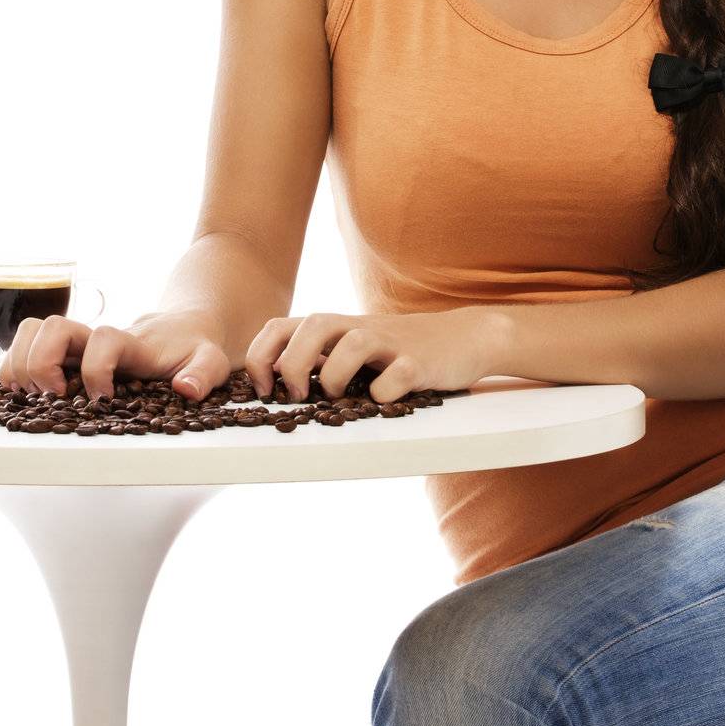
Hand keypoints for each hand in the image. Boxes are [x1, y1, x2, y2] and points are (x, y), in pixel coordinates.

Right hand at [0, 309, 232, 403]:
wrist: (184, 328)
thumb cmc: (193, 349)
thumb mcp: (211, 361)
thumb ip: (203, 374)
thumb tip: (186, 389)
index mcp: (131, 342)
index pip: (104, 338)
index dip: (96, 368)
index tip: (103, 398)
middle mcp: (97, 338)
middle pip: (52, 326)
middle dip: (41, 364)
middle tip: (55, 399)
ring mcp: (78, 343)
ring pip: (31, 331)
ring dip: (20, 364)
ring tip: (33, 398)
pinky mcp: (66, 352)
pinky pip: (25, 346)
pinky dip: (13, 367)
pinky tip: (24, 395)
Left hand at [243, 308, 501, 404]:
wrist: (464, 337)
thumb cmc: (397, 350)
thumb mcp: (352, 346)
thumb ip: (318, 356)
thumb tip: (271, 382)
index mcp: (336, 327)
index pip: (280, 326)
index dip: (260, 357)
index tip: (262, 391)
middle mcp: (359, 328)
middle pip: (313, 325)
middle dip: (293, 364)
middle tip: (295, 396)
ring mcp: (391, 343)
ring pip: (353, 344)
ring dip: (334, 376)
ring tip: (336, 398)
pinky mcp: (420, 362)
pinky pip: (398, 375)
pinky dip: (385, 392)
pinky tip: (382, 400)